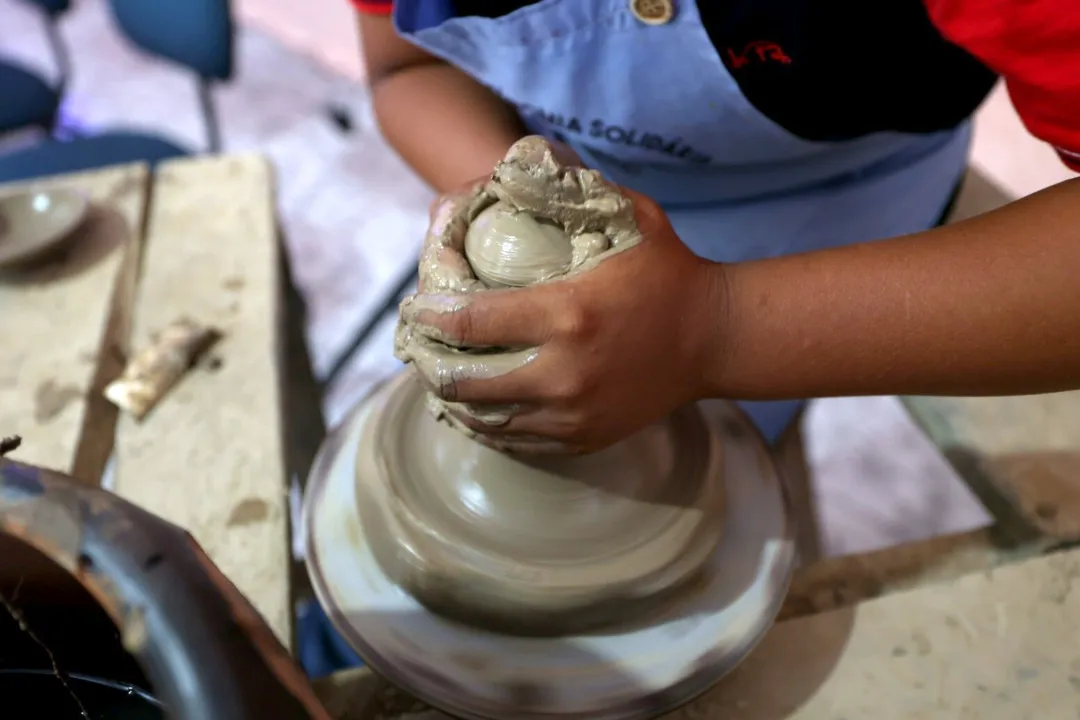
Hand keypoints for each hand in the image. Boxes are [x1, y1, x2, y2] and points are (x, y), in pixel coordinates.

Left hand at [402, 187, 729, 454]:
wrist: (717, 338)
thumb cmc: (669, 271)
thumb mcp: (629, 216)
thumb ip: (569, 193)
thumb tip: (507, 170)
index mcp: (567, 316)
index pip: (471, 322)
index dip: (431, 316)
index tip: (416, 307)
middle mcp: (565, 373)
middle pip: (466, 385)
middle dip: (431, 366)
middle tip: (420, 348)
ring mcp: (575, 414)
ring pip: (487, 421)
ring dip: (455, 401)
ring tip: (439, 378)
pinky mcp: (585, 437)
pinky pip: (518, 441)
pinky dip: (490, 426)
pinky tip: (477, 408)